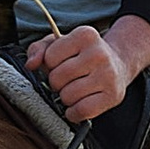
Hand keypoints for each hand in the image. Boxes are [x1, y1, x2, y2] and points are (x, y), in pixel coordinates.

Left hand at [28, 13, 149, 123]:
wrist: (119, 64)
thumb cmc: (85, 55)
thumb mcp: (62, 44)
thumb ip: (40, 49)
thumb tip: (31, 64)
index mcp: (85, 35)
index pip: (50, 57)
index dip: (50, 65)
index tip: (62, 64)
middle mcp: (99, 53)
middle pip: (57, 78)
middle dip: (57, 83)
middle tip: (68, 80)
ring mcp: (108, 75)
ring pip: (68, 96)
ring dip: (66, 98)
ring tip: (75, 90)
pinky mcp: (113, 96)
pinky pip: (82, 111)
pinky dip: (74, 113)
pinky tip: (78, 105)